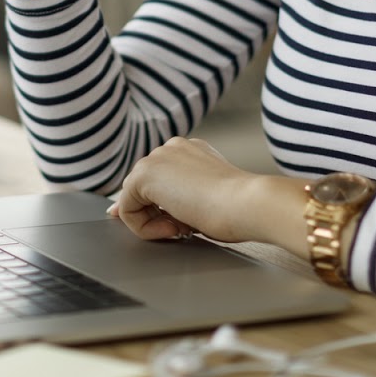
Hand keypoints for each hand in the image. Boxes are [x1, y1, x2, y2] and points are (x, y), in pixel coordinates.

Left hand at [107, 137, 268, 244]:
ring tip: (185, 226)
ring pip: (134, 199)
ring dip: (155, 221)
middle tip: (190, 226)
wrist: (247, 203)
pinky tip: (175, 228)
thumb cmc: (237, 209)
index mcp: (190, 151)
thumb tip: (127, 211)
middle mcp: (171, 148)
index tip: (181, 225)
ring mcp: (156, 158)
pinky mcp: (144, 174)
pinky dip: (146, 227)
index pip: (161, 180)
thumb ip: (173, 202)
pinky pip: (127, 209)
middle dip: (161, 215)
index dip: (162, 209)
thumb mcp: (203, 201)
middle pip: (145, 190)